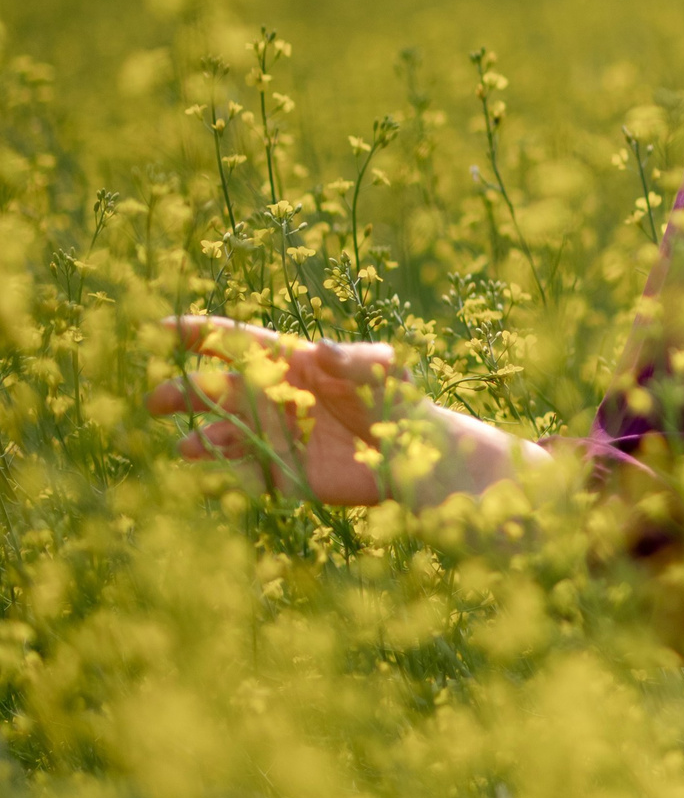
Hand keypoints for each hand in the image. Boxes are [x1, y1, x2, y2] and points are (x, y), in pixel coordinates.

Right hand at [147, 315, 413, 504]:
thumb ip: (353, 358)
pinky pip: (241, 466)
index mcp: (290, 362)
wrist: (413, 455)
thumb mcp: (383, 370)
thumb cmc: (398, 398)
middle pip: (216, 388)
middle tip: (156, 400)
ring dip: (202, 435)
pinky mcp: (279, 468)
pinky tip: (217, 466)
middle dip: (184, 391)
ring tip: (189, 444)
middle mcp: (272, 396)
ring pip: (222, 430)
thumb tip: (320, 348)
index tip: (161, 329)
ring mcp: (272, 432)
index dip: (199, 333)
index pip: (236, 342)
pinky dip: (224, 465)